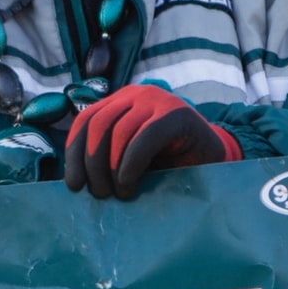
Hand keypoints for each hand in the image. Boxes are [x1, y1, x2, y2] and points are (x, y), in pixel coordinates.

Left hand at [63, 85, 241, 199]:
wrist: (213, 160)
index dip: (74, 153)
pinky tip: (128, 183)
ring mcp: (157, 100)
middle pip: (98, 125)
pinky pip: (144, 137)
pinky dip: (130, 164)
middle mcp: (136, 94)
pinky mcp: (176, 113)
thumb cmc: (167, 163)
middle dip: (92, 163)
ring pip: (118, 131)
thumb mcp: (130, 158)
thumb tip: (75, 181)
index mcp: (119, 102)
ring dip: (110, 168)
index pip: (86, 121)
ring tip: (117, 194)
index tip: (74, 185)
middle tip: (98, 194)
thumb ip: (106, 158)